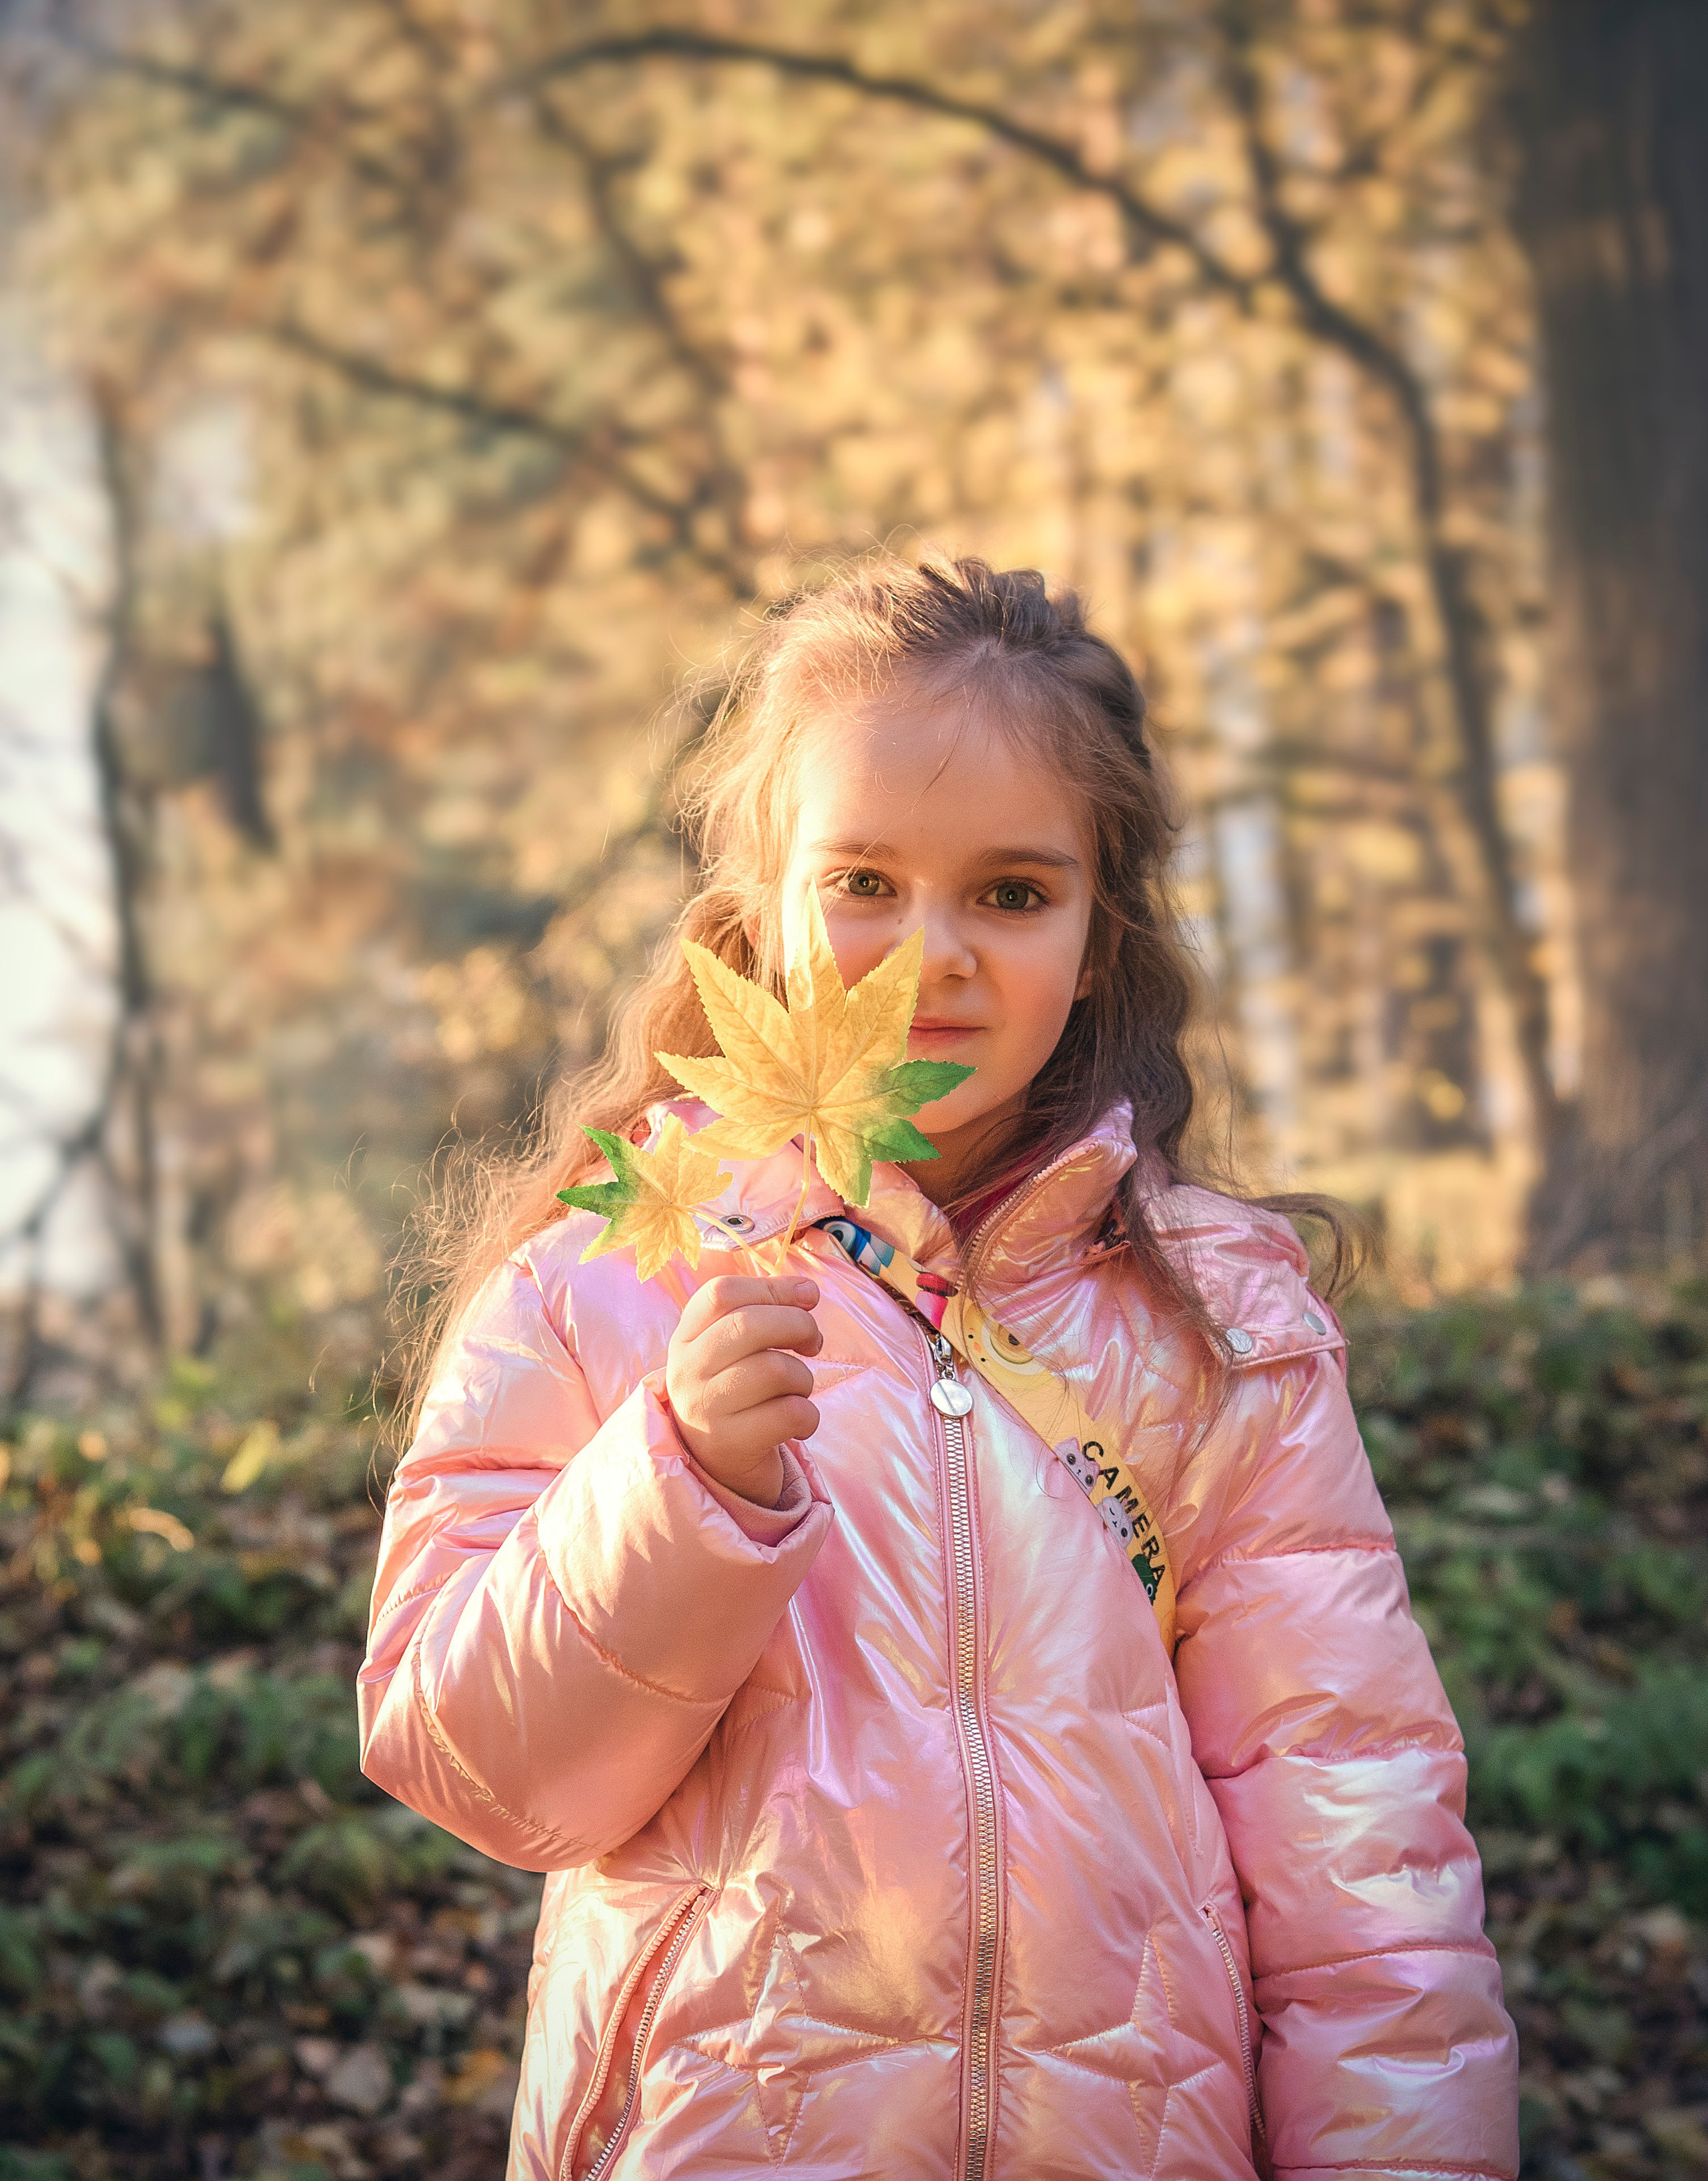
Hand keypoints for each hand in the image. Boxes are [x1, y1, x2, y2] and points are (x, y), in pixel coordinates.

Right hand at [664, 1275, 821, 1508]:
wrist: (717, 1468)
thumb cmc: (736, 1395)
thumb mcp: (733, 1351)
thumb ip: (764, 1313)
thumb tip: (809, 1291)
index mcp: (685, 1338)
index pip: (722, 1292)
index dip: (773, 1287)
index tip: (808, 1297)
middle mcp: (687, 1370)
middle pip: (749, 1325)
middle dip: (798, 1325)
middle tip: (813, 1342)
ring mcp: (704, 1408)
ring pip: (775, 1370)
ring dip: (803, 1378)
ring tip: (797, 1390)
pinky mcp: (729, 1444)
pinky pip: (790, 1413)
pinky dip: (809, 1415)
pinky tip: (800, 1422)